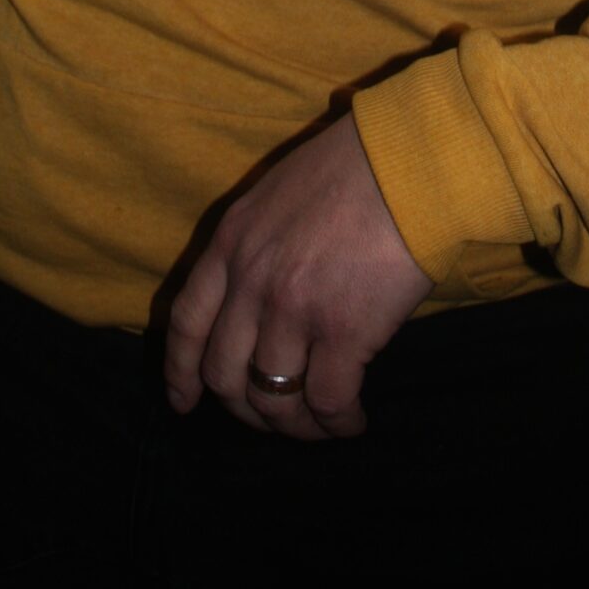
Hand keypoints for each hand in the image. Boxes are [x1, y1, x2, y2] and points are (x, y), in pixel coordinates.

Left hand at [162, 113, 430, 441]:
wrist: (407, 162)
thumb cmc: (355, 167)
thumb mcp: (278, 194)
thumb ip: (258, 245)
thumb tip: (263, 296)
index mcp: (231, 242)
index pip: (187, 321)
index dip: (181, 371)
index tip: (184, 403)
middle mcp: (251, 281)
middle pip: (224, 374)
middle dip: (245, 410)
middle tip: (273, 419)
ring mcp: (292, 310)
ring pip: (272, 399)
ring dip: (295, 426)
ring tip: (320, 425)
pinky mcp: (342, 333)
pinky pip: (328, 402)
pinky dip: (338, 425)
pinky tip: (354, 422)